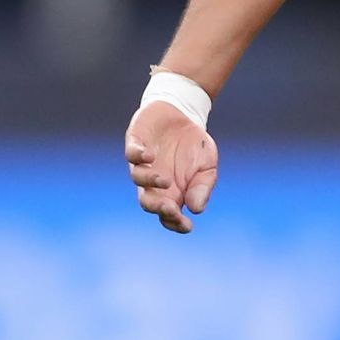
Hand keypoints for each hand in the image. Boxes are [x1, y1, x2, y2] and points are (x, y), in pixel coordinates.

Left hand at [124, 100, 218, 233]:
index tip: (186, 225)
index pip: (167, 214)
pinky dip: (138, 157)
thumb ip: (203, 186)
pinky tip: (150, 157)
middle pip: (147, 202)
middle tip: (170, 209)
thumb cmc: (195, 145)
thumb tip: (196, 209)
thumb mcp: (207, 165)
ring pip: (138, 178)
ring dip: (150, 183)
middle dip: (157, 208)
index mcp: (172, 191)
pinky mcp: (135, 143)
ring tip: (165, 180)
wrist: (184, 113)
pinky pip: (132, 154)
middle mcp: (153, 181)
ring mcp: (142, 163)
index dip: (175, 223)